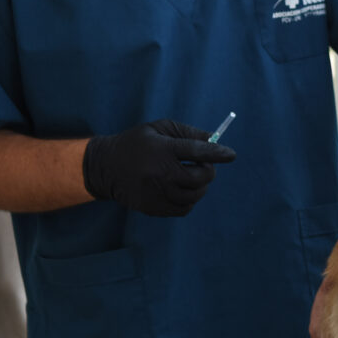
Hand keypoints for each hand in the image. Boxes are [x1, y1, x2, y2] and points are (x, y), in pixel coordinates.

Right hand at [82, 119, 234, 215]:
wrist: (105, 167)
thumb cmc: (138, 143)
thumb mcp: (160, 128)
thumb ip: (189, 133)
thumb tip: (215, 140)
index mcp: (162, 149)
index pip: (198, 151)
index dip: (218, 153)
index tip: (231, 155)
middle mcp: (160, 172)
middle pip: (199, 177)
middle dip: (209, 171)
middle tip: (204, 166)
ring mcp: (156, 192)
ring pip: (194, 195)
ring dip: (200, 187)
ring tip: (193, 177)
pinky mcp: (153, 208)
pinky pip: (184, 209)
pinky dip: (190, 201)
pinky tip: (182, 190)